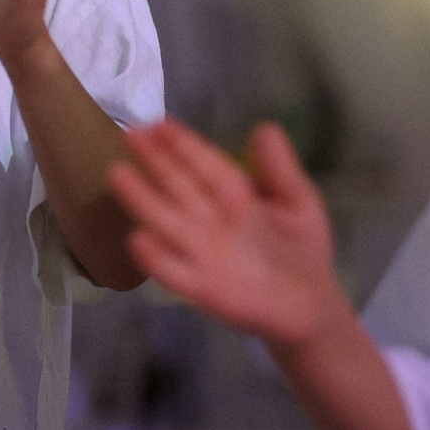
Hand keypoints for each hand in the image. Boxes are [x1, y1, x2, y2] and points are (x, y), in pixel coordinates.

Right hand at [110, 120, 349, 351]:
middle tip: (129, 133)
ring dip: (143, 200)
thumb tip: (265, 128)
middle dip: (155, 160)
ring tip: (118, 174)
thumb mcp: (298, 202)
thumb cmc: (302, 250)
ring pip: (167, 222)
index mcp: (234, 196)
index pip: (203, 164)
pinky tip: (138, 240)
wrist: (312, 306)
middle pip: (179, 185)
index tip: (159, 123)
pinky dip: (156, 260)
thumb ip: (280, 169)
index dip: (183, 143)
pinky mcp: (203, 288)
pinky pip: (174, 273)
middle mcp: (211, 221)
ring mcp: (203, 254)